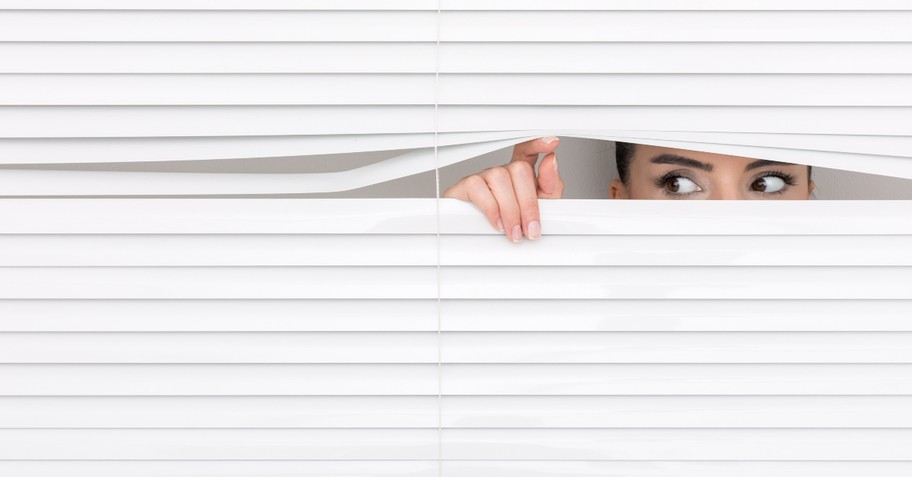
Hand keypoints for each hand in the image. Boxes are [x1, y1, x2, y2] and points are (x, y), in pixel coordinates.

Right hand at [443, 136, 563, 241]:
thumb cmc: (513, 224)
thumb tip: (551, 161)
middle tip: (530, 229)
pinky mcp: (466, 186)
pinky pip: (478, 187)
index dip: (537, 143)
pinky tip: (497, 223)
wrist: (485, 243)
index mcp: (520, 174)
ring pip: (499, 178)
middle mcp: (502, 172)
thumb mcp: (540, 207)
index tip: (551, 143)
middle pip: (519, 169)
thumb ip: (551, 185)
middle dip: (528, 204)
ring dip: (510, 211)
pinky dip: (491, 208)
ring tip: (514, 232)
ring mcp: (483, 177)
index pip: (527, 150)